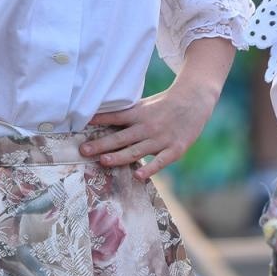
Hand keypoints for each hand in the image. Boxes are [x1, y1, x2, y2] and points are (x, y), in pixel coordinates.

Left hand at [82, 77, 219, 180]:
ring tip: (103, 161)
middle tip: (84, 150)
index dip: (98, 120)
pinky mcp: (175, 149)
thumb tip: (101, 119)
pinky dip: (150, 169)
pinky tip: (138, 176)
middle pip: (121, 137)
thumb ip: (127, 114)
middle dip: (101, 144)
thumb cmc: (165, 104)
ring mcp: (161, 139)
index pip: (115, 117)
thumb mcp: (145, 104)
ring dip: (119, 157)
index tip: (81, 124)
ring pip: (136, 150)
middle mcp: (147, 126)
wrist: (195, 99)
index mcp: (139, 113)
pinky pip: (160, 161)